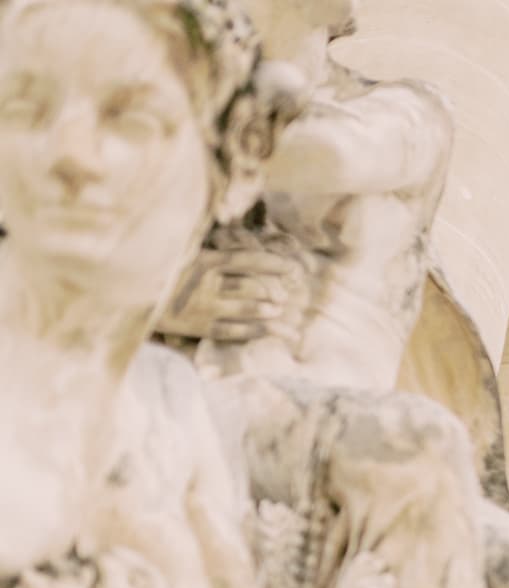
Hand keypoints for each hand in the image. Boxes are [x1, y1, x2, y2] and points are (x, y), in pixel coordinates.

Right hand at [159, 246, 309, 346]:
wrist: (121, 293)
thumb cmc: (152, 268)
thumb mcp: (176, 251)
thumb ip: (204, 247)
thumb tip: (232, 240)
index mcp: (202, 259)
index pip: (246, 259)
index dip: (273, 264)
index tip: (292, 267)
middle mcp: (206, 283)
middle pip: (253, 286)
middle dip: (274, 291)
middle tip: (286, 295)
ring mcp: (203, 307)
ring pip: (249, 309)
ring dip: (269, 311)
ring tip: (279, 311)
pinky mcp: (197, 327)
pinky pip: (234, 331)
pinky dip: (256, 331)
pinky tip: (271, 331)